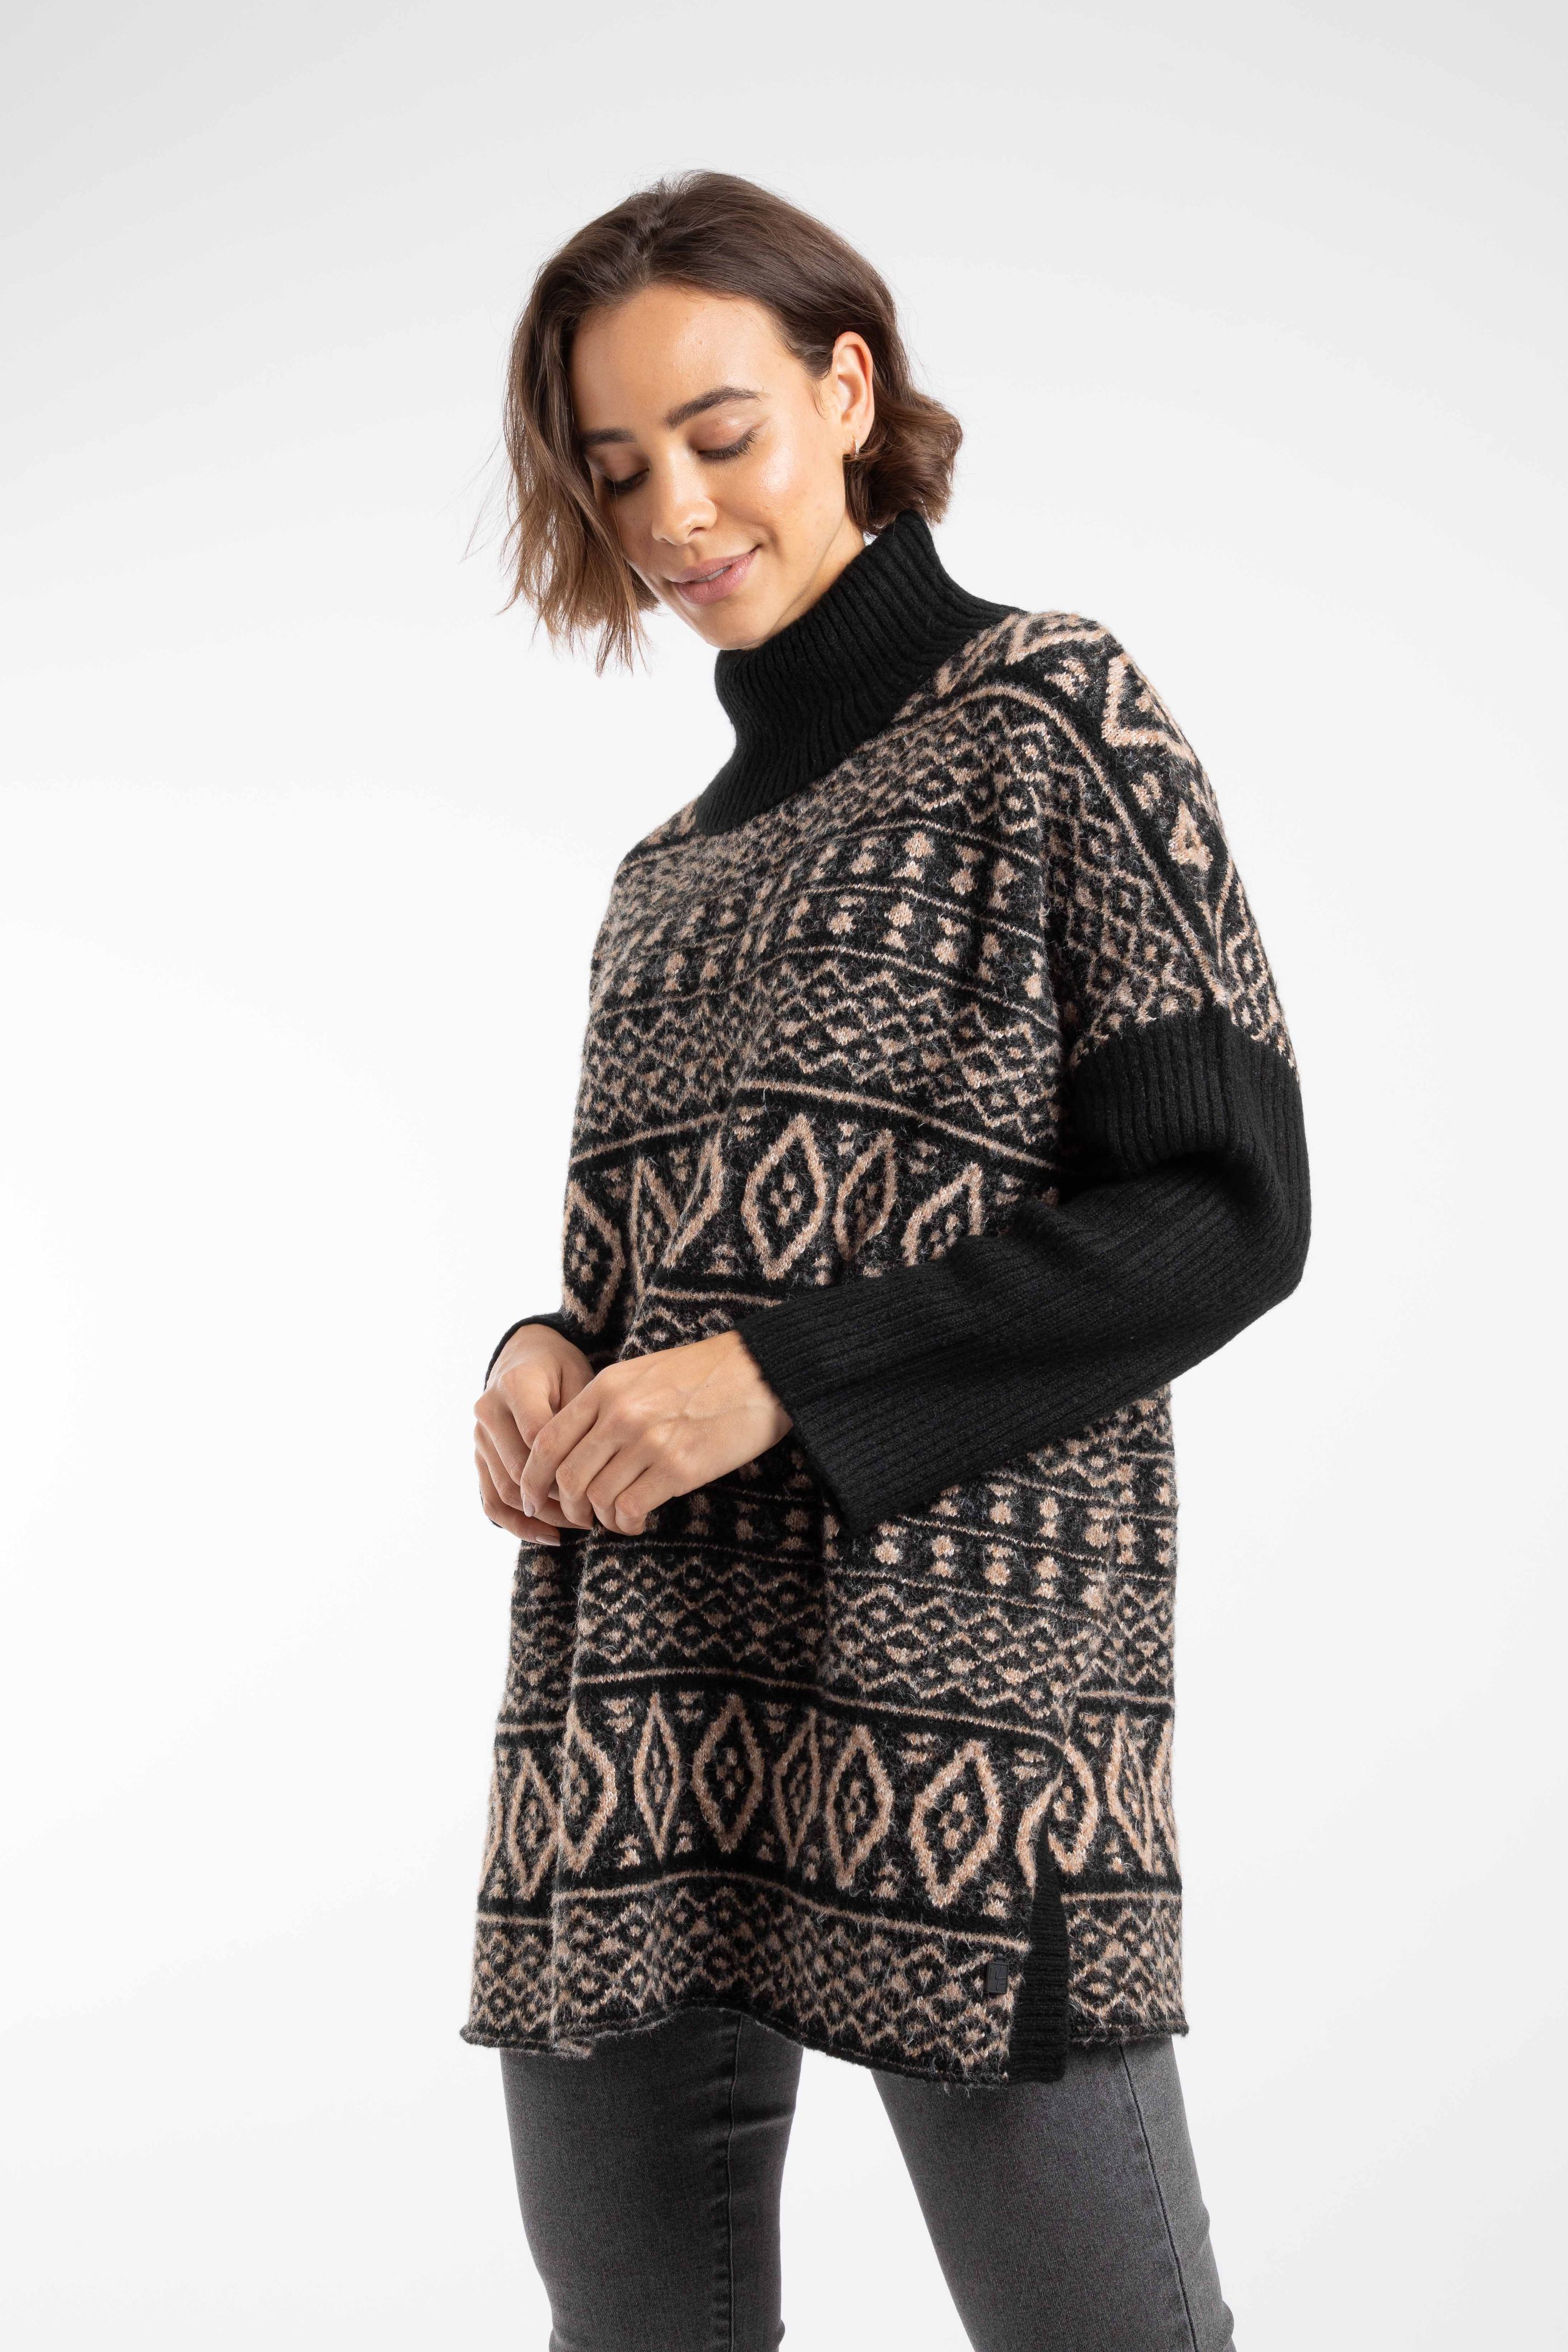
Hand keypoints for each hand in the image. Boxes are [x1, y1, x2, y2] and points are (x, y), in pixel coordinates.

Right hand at [474, 1324, 596, 1546]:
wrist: (525, 1356)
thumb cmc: (561, 1369)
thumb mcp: (580, 1376)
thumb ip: (580, 1417)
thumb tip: (588, 1470)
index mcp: (516, 1385)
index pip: (539, 1439)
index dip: (568, 1467)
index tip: (600, 1483)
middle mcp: (489, 1411)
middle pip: (520, 1471)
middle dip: (558, 1499)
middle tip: (595, 1514)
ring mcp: (479, 1437)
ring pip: (505, 1492)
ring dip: (542, 1516)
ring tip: (578, 1526)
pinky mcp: (479, 1457)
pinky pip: (491, 1501)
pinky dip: (518, 1524)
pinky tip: (549, 1535)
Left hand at [518, 1330, 792, 1536]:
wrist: (762, 1372)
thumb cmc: (704, 1373)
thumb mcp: (642, 1373)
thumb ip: (605, 1403)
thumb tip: (576, 1445)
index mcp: (606, 1387)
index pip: (546, 1440)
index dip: (532, 1477)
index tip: (535, 1498)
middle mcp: (620, 1414)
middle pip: (567, 1477)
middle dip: (566, 1507)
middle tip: (578, 1518)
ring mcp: (648, 1442)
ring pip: (597, 1499)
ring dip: (600, 1518)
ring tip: (616, 1518)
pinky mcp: (678, 1469)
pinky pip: (631, 1509)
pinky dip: (627, 1523)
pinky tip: (636, 1521)